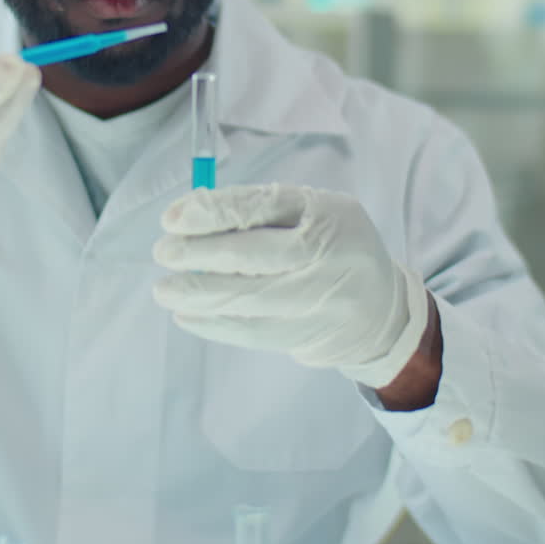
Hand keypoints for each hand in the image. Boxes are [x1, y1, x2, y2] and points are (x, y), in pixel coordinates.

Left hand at [153, 184, 428, 388]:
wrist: (380, 308)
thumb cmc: (332, 246)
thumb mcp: (312, 212)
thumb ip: (259, 210)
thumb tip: (191, 214)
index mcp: (326, 213)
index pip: (261, 207)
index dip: (211, 212)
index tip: (172, 218)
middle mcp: (327, 256)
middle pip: (252, 255)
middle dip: (198, 254)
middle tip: (164, 253)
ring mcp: (319, 300)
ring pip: (248, 299)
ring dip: (198, 294)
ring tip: (166, 289)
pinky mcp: (308, 336)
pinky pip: (253, 332)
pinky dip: (214, 325)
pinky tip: (187, 315)